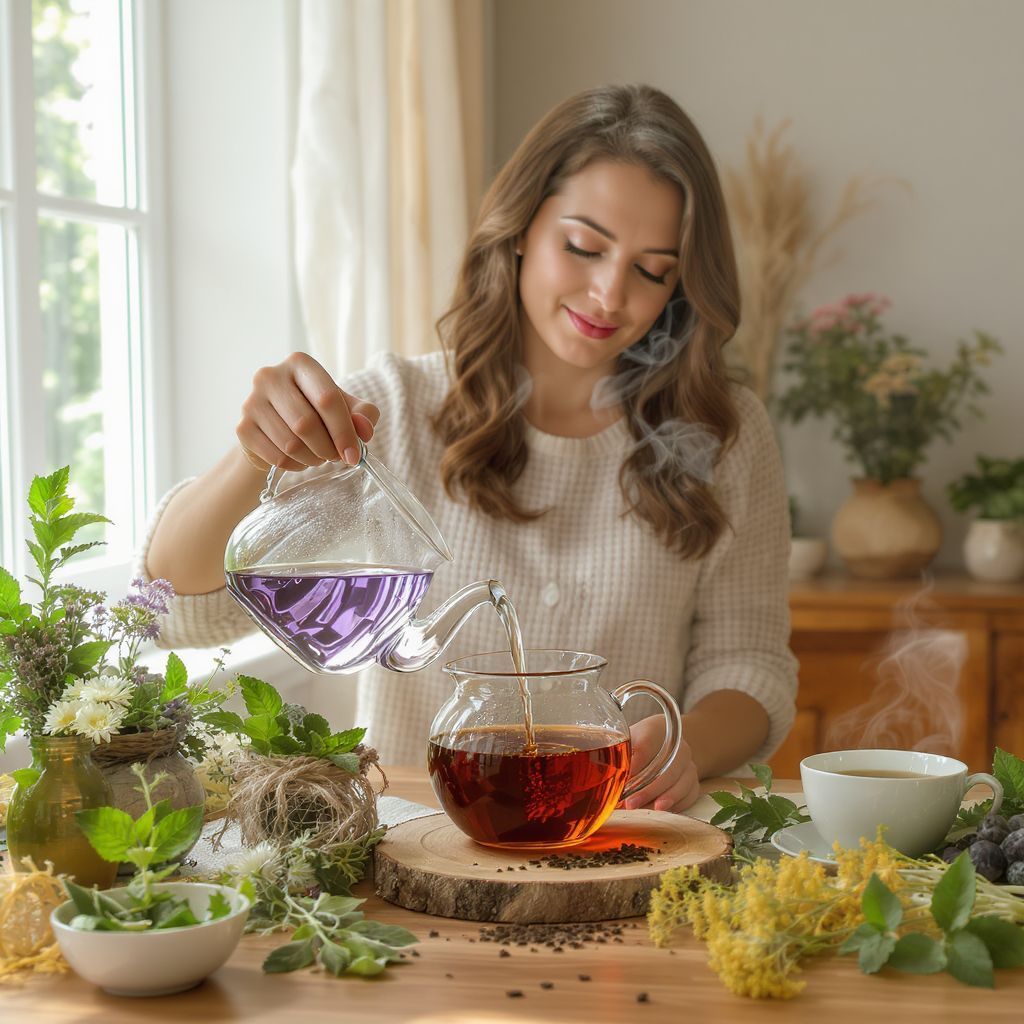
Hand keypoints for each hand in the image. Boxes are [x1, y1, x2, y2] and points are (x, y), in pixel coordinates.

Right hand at [236, 352, 380, 471]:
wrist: (278, 425)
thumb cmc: (318, 411)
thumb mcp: (346, 407)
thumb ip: (363, 414)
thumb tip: (364, 430)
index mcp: (300, 363)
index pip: (327, 399)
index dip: (344, 431)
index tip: (354, 455)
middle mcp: (270, 376)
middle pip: (306, 424)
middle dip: (328, 448)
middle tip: (336, 457)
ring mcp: (251, 401)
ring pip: (290, 444)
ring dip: (313, 458)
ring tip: (320, 456)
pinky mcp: (243, 427)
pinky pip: (276, 457)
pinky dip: (296, 465)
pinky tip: (301, 459)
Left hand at [622, 714, 699, 812]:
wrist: (664, 738)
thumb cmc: (640, 741)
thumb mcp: (627, 740)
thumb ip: (619, 754)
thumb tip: (609, 776)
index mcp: (656, 731)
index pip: (646, 748)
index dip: (634, 766)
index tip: (622, 783)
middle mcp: (677, 746)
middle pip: (667, 770)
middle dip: (648, 790)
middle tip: (631, 803)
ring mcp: (688, 764)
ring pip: (682, 784)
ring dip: (665, 799)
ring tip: (651, 810)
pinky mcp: (694, 780)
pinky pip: (690, 795)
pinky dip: (677, 805)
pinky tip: (662, 811)